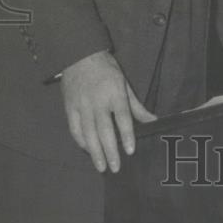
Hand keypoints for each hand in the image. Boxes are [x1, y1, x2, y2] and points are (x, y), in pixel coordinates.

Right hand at [61, 50, 154, 172]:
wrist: (79, 55)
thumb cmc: (106, 69)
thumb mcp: (124, 83)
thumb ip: (136, 106)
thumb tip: (153, 121)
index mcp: (114, 93)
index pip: (122, 117)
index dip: (126, 135)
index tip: (130, 151)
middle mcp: (97, 101)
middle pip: (104, 130)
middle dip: (110, 150)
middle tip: (115, 167)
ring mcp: (82, 105)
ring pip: (88, 133)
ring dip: (95, 152)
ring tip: (101, 166)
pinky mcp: (69, 107)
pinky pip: (74, 128)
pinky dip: (81, 141)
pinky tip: (88, 150)